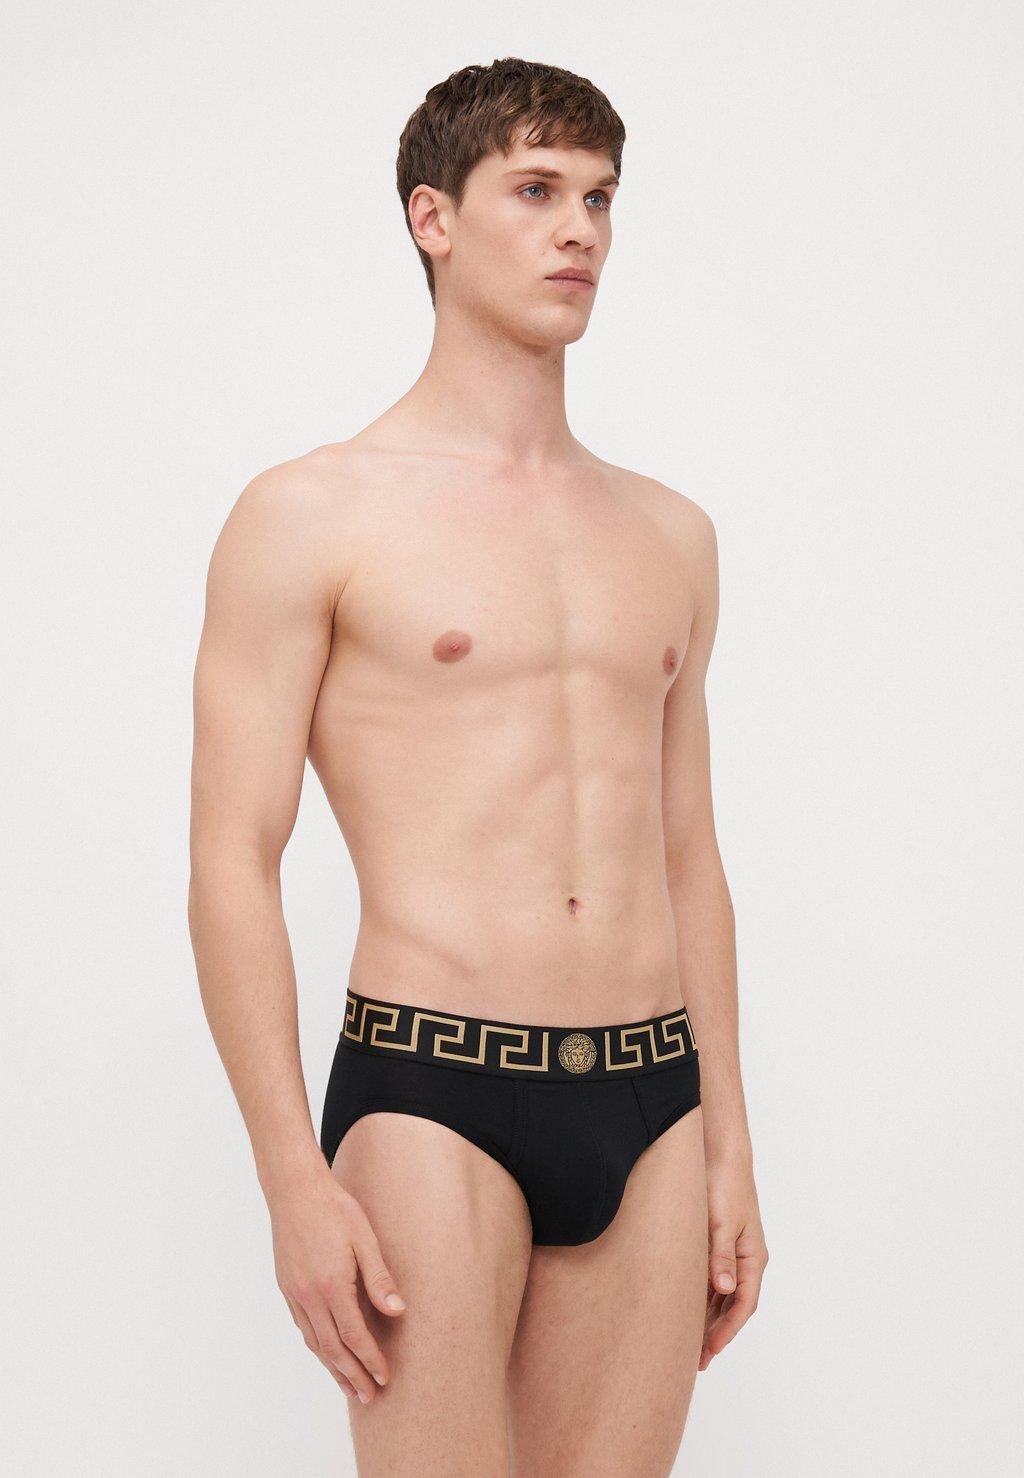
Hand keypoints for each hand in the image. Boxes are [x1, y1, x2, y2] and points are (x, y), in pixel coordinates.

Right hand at [268, 1164, 406, 1404]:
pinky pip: (302, 1326)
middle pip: (333, 1348)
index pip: (355, 1336)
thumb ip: (379, 1278)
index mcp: (332, 1286)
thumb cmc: (334, 1209)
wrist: (294, 1190)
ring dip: (332, 1368)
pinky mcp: (287, 1286)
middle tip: (369, 1397)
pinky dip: (316, 1346)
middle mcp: (310, 1296)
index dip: (371, 1360)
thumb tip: (398, 1311)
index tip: (385, 1378)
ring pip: (315, 1342)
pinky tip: (325, 1352)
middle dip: (352, 1375)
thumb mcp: (365, 1239)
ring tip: (348, 1388)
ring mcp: (295, 1293)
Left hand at [700, 1155, 767, 1370]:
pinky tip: (683, 1308)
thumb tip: (724, 1290)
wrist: (719, 1151)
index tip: (709, 1352)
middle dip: (716, 1333)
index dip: (727, 1331)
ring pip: (720, 1295)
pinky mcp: (716, 1242)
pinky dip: (701, 1297)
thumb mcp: (721, 1221)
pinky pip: (710, 1279)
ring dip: (707, 1318)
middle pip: (732, 1306)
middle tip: (695, 1360)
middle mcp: (744, 1258)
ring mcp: (731, 1251)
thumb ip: (720, 1255)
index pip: (743, 1305)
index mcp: (752, 1256)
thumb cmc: (724, 1182)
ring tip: (687, 1342)